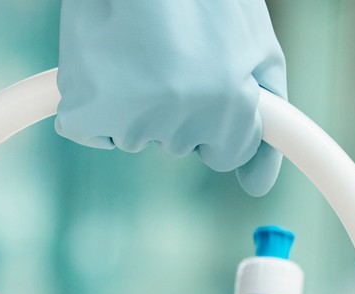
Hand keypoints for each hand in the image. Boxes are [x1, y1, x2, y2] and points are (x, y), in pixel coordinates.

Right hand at [54, 0, 286, 195]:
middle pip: (180, 143)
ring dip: (134, 100)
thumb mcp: (256, 49)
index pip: (228, 153)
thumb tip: (257, 186)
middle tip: (167, 46)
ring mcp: (131, 119)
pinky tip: (103, 62)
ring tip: (135, 44)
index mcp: (228, 105)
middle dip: (177, 103)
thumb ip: (269, 122)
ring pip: (136, 136)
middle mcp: (181, 120)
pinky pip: (91, 131)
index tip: (207, 78)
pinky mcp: (85, 111)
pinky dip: (93, 105)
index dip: (219, 114)